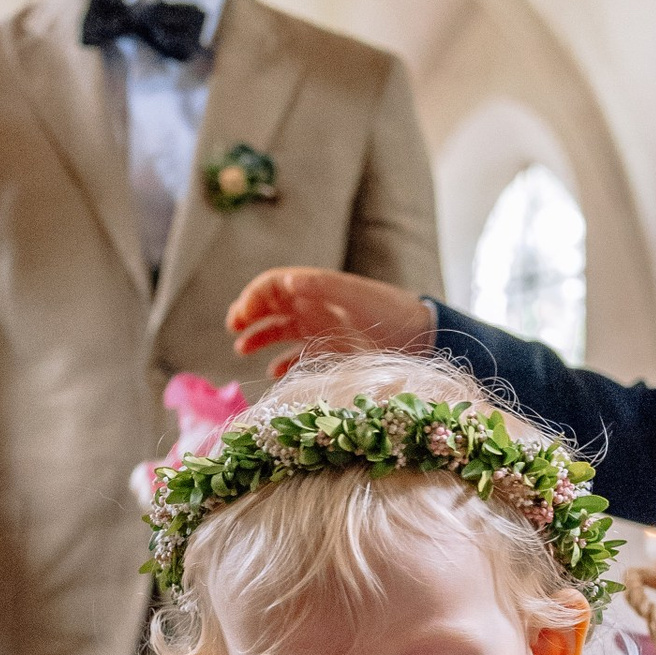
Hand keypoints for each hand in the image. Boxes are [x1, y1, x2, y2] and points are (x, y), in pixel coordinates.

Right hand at [224, 267, 435, 367]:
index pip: (272, 285)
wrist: (421, 338)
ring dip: (258, 338)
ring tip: (242, 350)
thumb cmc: (391, 312)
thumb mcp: (357, 297)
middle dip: (248, 316)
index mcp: (316, 289)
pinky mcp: (329, 352)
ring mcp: (320, 330)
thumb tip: (287, 281)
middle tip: (234, 330)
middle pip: (270, 307)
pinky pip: (296, 356)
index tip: (240, 316)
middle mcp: (313, 308)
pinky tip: (273, 373)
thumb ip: (322, 287)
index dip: (252, 297)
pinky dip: (281, 363)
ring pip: (279, 331)